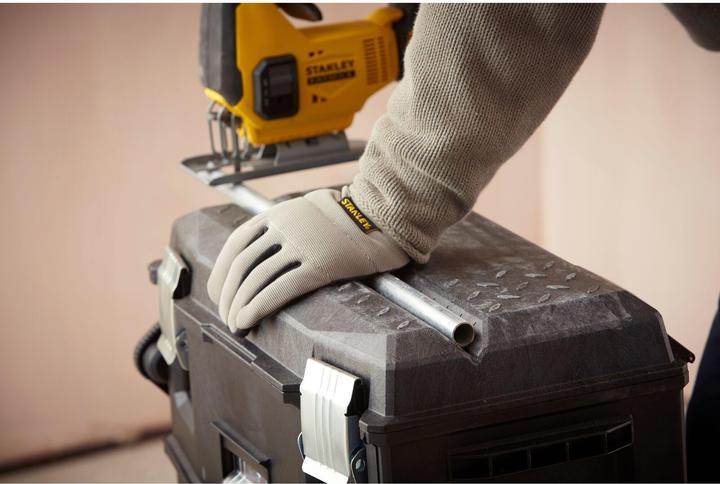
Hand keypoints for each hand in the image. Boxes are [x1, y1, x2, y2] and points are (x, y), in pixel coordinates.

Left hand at [207, 188, 409, 330]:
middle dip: (228, 295)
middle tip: (226, 316)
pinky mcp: (321, 264)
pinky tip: (248, 321)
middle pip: (242, 265)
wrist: (386, 217)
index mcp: (279, 213)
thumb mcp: (308, 211)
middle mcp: (285, 226)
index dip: (222, 273)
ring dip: (239, 306)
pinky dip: (257, 307)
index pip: (236, 244)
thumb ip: (285, 226)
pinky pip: (280, 288)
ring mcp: (303, 244)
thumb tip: (263, 256)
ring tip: (236, 325)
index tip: (218, 295)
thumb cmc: (350, 221)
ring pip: (257, 279)